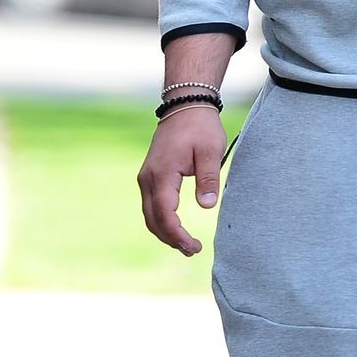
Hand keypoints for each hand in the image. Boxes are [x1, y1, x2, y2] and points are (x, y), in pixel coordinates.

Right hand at [138, 104, 226, 255]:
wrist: (185, 106)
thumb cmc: (200, 127)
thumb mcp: (210, 151)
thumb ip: (208, 179)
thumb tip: (207, 207)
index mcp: (163, 173)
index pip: (165, 213)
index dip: (178, 234)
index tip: (194, 246)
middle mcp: (148, 178)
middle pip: (152, 219)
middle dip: (171, 239)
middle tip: (193, 250)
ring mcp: (146, 177)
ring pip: (149, 214)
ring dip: (165, 232)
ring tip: (186, 245)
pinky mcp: (150, 176)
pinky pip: (150, 205)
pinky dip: (161, 221)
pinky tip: (176, 228)